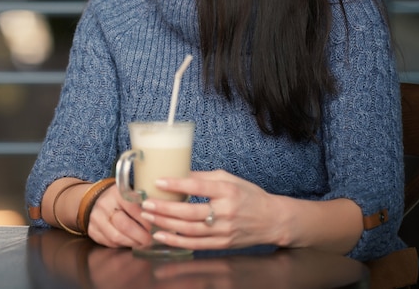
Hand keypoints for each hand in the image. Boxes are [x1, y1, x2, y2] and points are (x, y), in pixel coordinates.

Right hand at [87, 183, 152, 247]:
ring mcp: (96, 219)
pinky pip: (109, 242)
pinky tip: (130, 243)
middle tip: (151, 240)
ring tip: (143, 244)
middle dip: (140, 235)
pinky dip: (122, 245)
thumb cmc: (119, 196)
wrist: (95, 198)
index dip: (146, 220)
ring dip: (132, 243)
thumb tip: (161, 214)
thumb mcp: (129, 191)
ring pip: (116, 237)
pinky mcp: (92, 231)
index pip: (133, 208)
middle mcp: (105, 205)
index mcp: (117, 193)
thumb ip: (142, 200)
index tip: (157, 226)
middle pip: (124, 225)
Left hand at [138, 170, 284, 249]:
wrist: (271, 219)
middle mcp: (226, 211)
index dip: (177, 184)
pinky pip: (195, 244)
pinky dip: (176, 241)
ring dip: (166, 224)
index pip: (198, 187)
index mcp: (228, 190)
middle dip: (164, 208)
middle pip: (190, 212)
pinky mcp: (222, 244)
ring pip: (189, 230)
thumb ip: (205, 178)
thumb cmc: (249, 195)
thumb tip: (180, 173)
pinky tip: (162, 235)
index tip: (159, 181)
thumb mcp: (230, 179)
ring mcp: (224, 230)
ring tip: (149, 216)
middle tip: (146, 203)